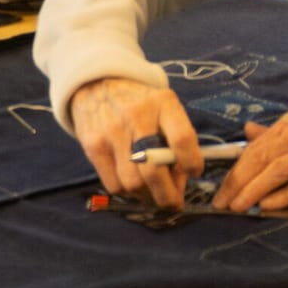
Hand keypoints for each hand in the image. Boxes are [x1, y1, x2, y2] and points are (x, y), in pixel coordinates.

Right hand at [68, 77, 202, 208]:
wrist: (97, 84)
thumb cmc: (140, 103)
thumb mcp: (164, 108)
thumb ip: (176, 139)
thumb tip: (179, 181)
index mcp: (162, 103)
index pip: (182, 139)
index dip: (191, 163)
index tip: (194, 172)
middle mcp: (136, 117)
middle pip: (154, 170)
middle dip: (167, 196)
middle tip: (173, 202)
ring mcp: (111, 132)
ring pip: (132, 184)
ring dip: (146, 196)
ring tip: (152, 191)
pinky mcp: (93, 146)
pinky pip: (113, 184)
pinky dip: (126, 191)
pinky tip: (132, 182)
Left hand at [212, 106, 287, 212]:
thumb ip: (273, 133)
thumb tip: (246, 131)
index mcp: (286, 126)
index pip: (253, 150)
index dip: (234, 171)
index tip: (220, 189)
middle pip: (259, 160)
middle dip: (237, 183)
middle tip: (221, 203)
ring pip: (275, 172)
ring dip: (253, 190)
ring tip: (236, 207)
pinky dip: (282, 195)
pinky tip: (266, 205)